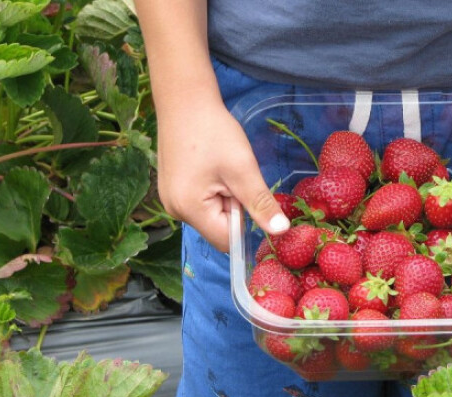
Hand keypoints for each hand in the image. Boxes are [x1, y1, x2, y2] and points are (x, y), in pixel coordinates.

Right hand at [156, 99, 289, 251]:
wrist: (184, 101)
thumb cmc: (213, 132)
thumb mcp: (243, 169)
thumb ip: (260, 204)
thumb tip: (281, 231)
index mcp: (189, 209)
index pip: (227, 240)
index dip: (245, 224)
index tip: (251, 196)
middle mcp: (175, 211)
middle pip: (219, 228)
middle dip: (234, 208)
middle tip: (235, 176)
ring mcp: (171, 201)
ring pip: (212, 215)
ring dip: (226, 199)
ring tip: (223, 169)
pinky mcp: (173, 190)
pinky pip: (202, 203)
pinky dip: (215, 191)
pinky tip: (213, 168)